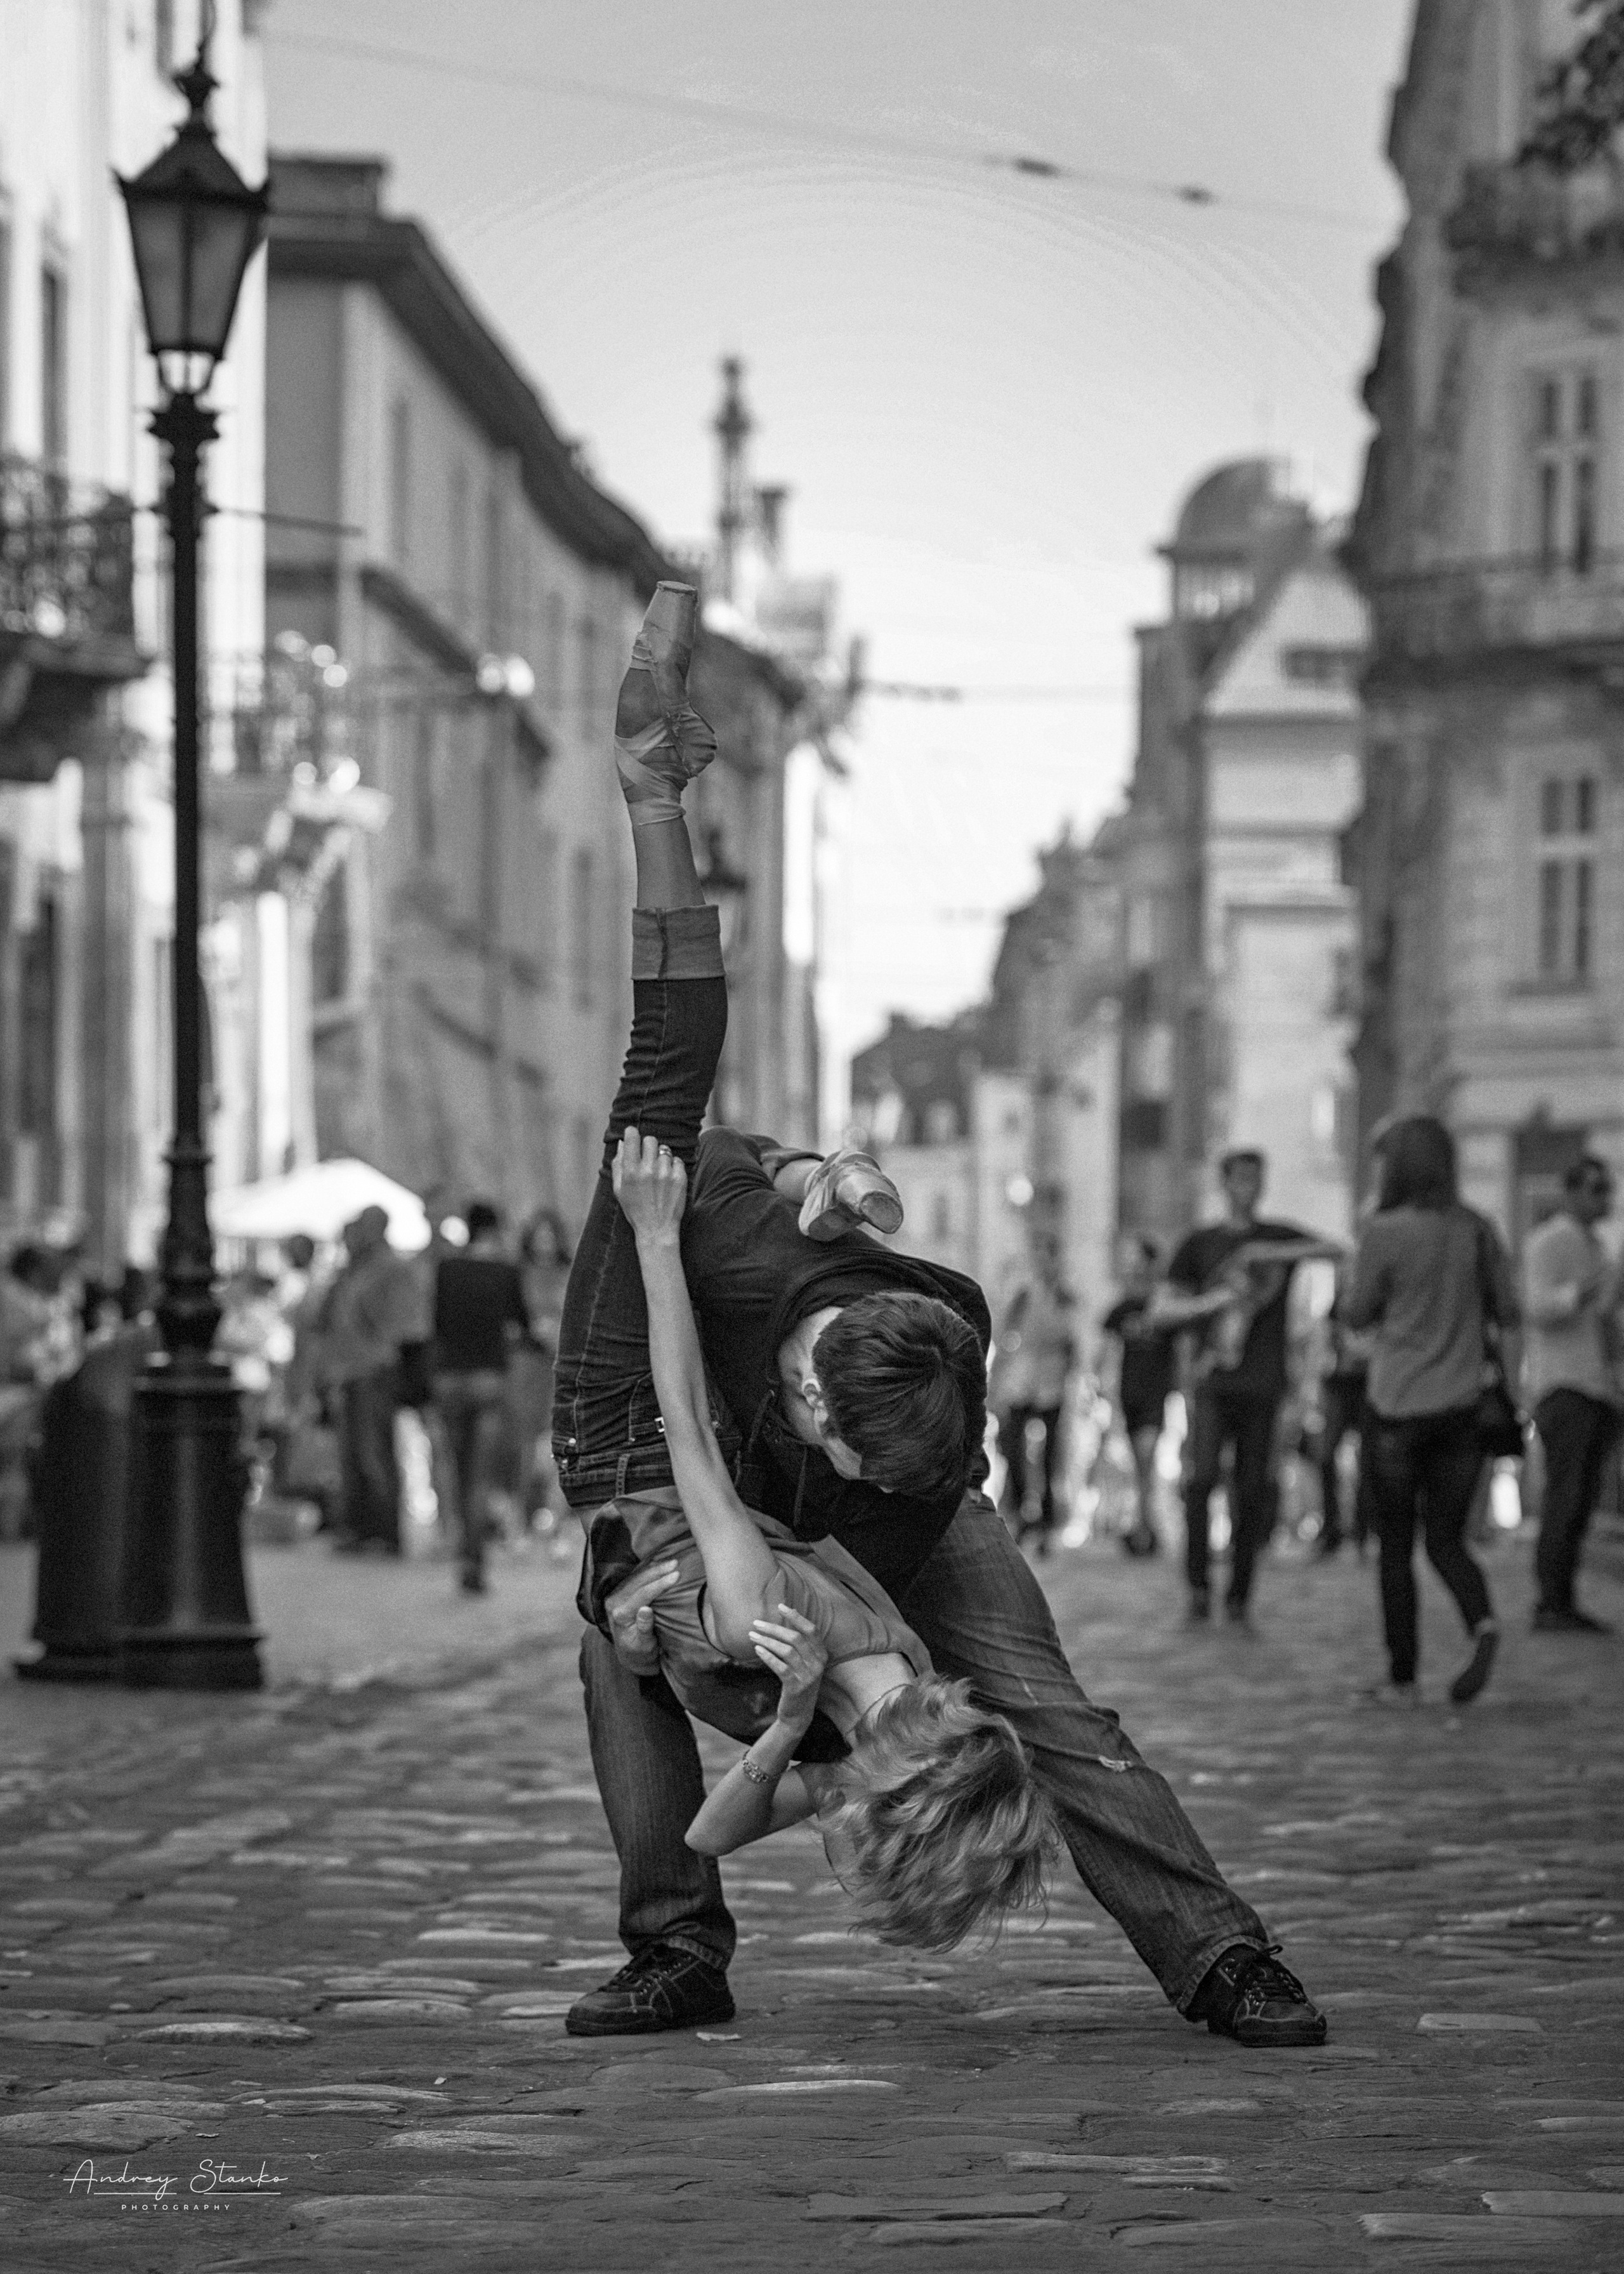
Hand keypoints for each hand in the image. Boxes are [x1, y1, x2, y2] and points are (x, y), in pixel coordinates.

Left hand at [602, 1559, 679, 1675]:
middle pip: (638, 1581)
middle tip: (676, 1563)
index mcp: (620, 1615)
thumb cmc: (640, 1653)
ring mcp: (615, 1597)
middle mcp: (614, 1603)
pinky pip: (634, 1578)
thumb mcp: (644, 1646)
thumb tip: (646, 1610)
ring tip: (672, 1562)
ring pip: (636, 1577)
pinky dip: (648, 1571)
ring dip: (654, 1568)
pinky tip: (660, 1565)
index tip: (676, 1575)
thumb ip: (644, 1628)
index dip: (659, 1584)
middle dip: (658, 1571)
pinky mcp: (619, 1594)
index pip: (641, 1594)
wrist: (630, 1656)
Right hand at [613, 1127, 686, 1241]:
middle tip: (647, 1157)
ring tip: (659, 1173)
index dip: (632, 1133)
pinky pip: (677, 1160)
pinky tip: (668, 1179)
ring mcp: (665, 1173)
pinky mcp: (680, 1178)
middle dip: (648, 1146)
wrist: (657, 1229)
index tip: (633, 1134)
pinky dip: (673, 1166)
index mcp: (630, 1172)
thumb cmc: (635, 1210)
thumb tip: (621, 1142)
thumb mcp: (619, 1189)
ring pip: (665, 1150)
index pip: (633, 1138)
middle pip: (651, 1140)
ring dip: (661, 1158)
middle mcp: (648, 1170)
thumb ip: (618, 1164)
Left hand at [749, 1602, 827, 1728]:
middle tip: (756, 1623)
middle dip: (774, 1628)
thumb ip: (799, 1645)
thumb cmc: (798, 1682)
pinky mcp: (796, 1687)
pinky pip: (780, 1667)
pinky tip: (757, 1651)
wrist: (799, 1714)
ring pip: (786, 1651)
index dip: (796, 1616)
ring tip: (752, 1636)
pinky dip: (768, 1656)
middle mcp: (818, 1664)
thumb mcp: (804, 1663)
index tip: (780, 1606)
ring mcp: (808, 1676)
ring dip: (767, 1641)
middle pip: (795, 1638)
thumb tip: (780, 1621)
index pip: (811, 1630)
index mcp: (822, 1654)